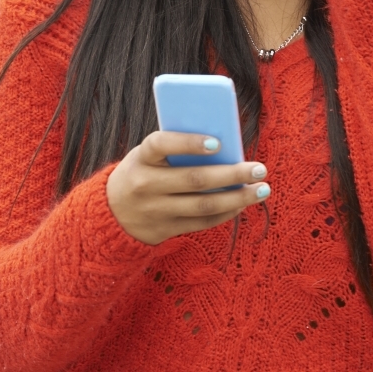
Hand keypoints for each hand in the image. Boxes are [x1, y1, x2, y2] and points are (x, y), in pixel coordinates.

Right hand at [106, 131, 270, 245]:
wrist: (111, 213)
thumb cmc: (140, 172)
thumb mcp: (146, 157)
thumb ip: (174, 151)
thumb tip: (222, 146)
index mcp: (140, 158)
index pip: (161, 144)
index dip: (188, 143)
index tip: (217, 142)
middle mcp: (146, 184)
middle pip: (194, 180)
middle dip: (231, 174)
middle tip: (259, 168)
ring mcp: (156, 210)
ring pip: (203, 205)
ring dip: (237, 198)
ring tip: (261, 189)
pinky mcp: (166, 228)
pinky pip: (202, 222)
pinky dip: (226, 213)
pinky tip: (242, 204)